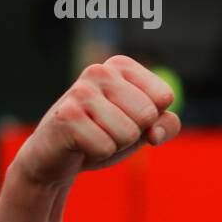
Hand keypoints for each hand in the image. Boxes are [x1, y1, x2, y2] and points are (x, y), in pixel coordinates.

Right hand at [12, 55, 180, 188]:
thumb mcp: (144, 128)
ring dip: (115, 144)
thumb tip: (154, 133)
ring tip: (94, 136)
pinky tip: (80, 144)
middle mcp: (99, 71)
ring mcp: (80, 92)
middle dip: (134, 133)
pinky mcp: (66, 116)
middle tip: (108, 129)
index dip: (152, 119)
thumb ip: (166, 125)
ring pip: (129, 133)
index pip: (165, 97)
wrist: (55, 155)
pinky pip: (106, 147)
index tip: (128, 117)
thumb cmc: (104, 134)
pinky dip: (99, 153)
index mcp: (121, 65)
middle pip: (148, 114)